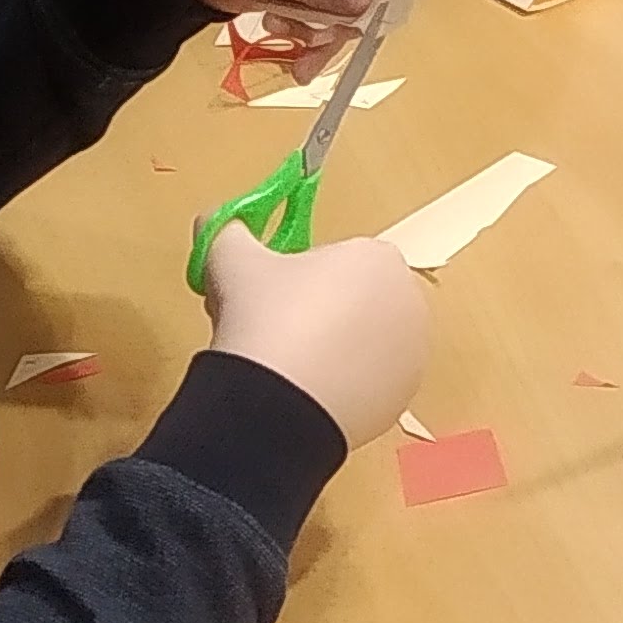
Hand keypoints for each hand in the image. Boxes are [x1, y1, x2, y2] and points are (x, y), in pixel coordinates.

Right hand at [199, 227, 430, 447]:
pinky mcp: (402, 398)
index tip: (263, 297)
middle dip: (313, 312)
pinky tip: (305, 395)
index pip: (335, 259)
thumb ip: (225, 230)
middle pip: (352, 300)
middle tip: (267, 333)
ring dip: (328, 350)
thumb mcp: (232, 261)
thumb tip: (210, 219)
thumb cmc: (266, 317)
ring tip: (285, 369)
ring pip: (360, 343)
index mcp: (378, 258)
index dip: (294, 277)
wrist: (280, 403)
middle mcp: (408, 302)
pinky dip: (340, 387)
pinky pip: (367, 383)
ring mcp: (412, 354)